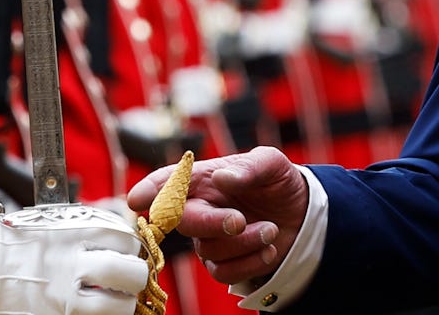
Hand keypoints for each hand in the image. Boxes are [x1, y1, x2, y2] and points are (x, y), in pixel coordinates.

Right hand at [0, 203, 148, 314]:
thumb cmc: (4, 244)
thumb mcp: (48, 225)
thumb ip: (83, 232)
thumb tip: (115, 244)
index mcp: (74, 234)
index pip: (127, 240)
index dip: (129, 249)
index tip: (124, 254)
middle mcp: (74, 265)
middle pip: (131, 274)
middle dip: (133, 279)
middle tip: (125, 282)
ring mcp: (65, 299)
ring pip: (119, 307)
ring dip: (119, 305)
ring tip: (109, 302)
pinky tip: (88, 312)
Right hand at [127, 146, 306, 283]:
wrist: (300, 213)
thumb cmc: (277, 182)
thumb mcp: (272, 164)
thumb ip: (250, 167)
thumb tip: (223, 177)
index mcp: (204, 179)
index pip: (169, 182)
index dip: (151, 190)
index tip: (138, 199)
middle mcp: (200, 208)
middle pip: (183, 222)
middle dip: (212, 223)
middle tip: (240, 220)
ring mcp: (208, 238)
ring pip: (208, 250)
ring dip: (245, 242)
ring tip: (272, 229)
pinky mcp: (222, 263)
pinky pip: (224, 273)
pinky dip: (251, 262)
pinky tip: (269, 248)